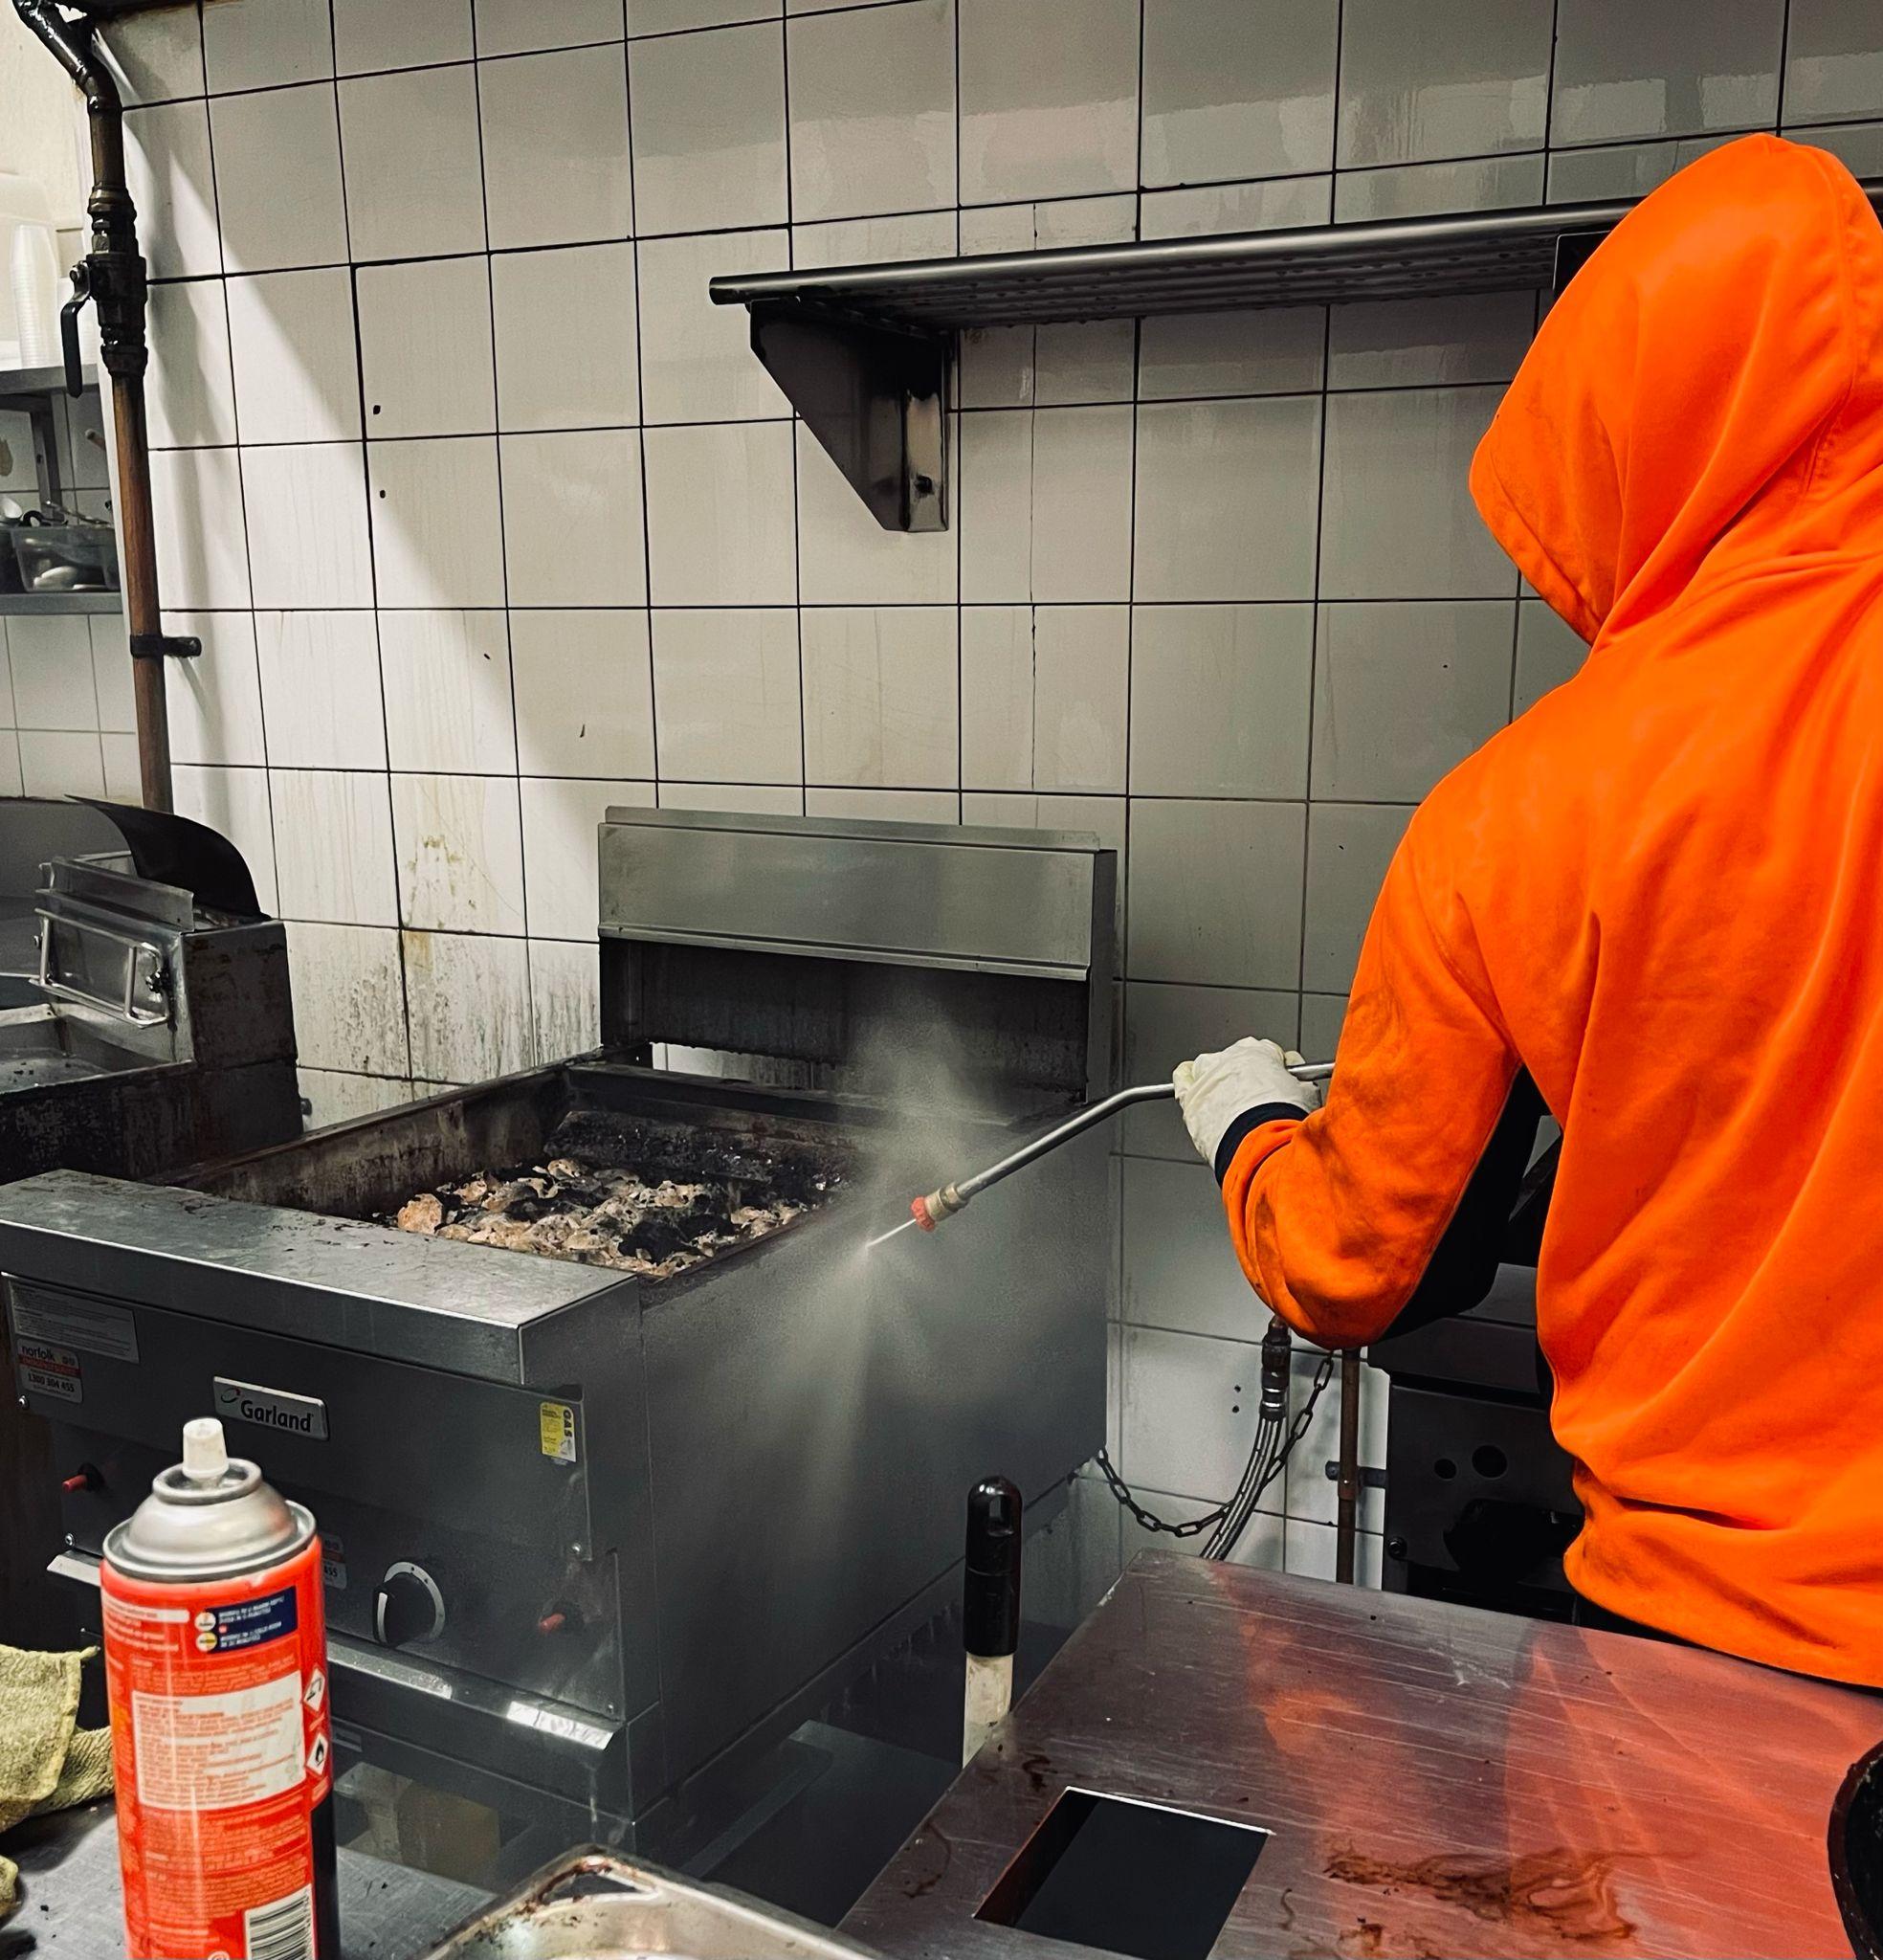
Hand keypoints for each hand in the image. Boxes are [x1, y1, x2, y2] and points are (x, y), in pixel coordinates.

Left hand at [1172, 1037, 1318, 1168]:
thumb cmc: (1282, 1121)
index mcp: (1258, 1051)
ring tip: (1228, 1100)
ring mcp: (1207, 1076)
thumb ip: (1300, 1082)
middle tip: (1255, 1098)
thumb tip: (1301, 1082)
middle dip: (1246, 1076)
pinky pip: (1182, 1078)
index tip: (1277, 1081)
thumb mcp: (1307, 1095)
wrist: (1259, 1144)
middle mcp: (1229, 1058)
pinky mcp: (1190, 1096)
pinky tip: (1196, 1089)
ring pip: (1208, 1068)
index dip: (1274, 1070)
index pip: (1266, 1052)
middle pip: (1236, 1060)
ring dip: (1217, 1080)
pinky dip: (1187, 1081)